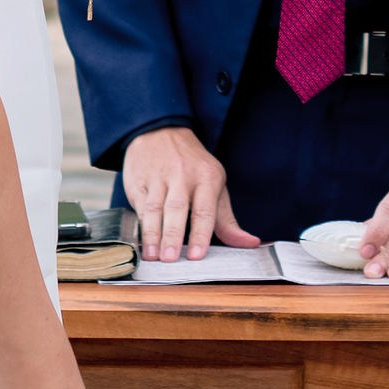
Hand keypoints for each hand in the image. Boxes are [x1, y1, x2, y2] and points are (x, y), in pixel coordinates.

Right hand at [122, 123, 261, 261]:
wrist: (161, 130)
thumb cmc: (192, 165)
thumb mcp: (215, 185)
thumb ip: (227, 220)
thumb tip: (249, 243)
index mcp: (207, 177)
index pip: (205, 210)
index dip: (201, 234)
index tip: (197, 255)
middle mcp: (182, 175)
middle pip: (178, 209)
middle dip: (174, 235)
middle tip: (170, 258)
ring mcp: (158, 177)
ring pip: (156, 208)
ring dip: (154, 234)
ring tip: (154, 256)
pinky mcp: (139, 180)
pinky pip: (140, 205)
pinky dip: (140, 225)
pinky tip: (141, 242)